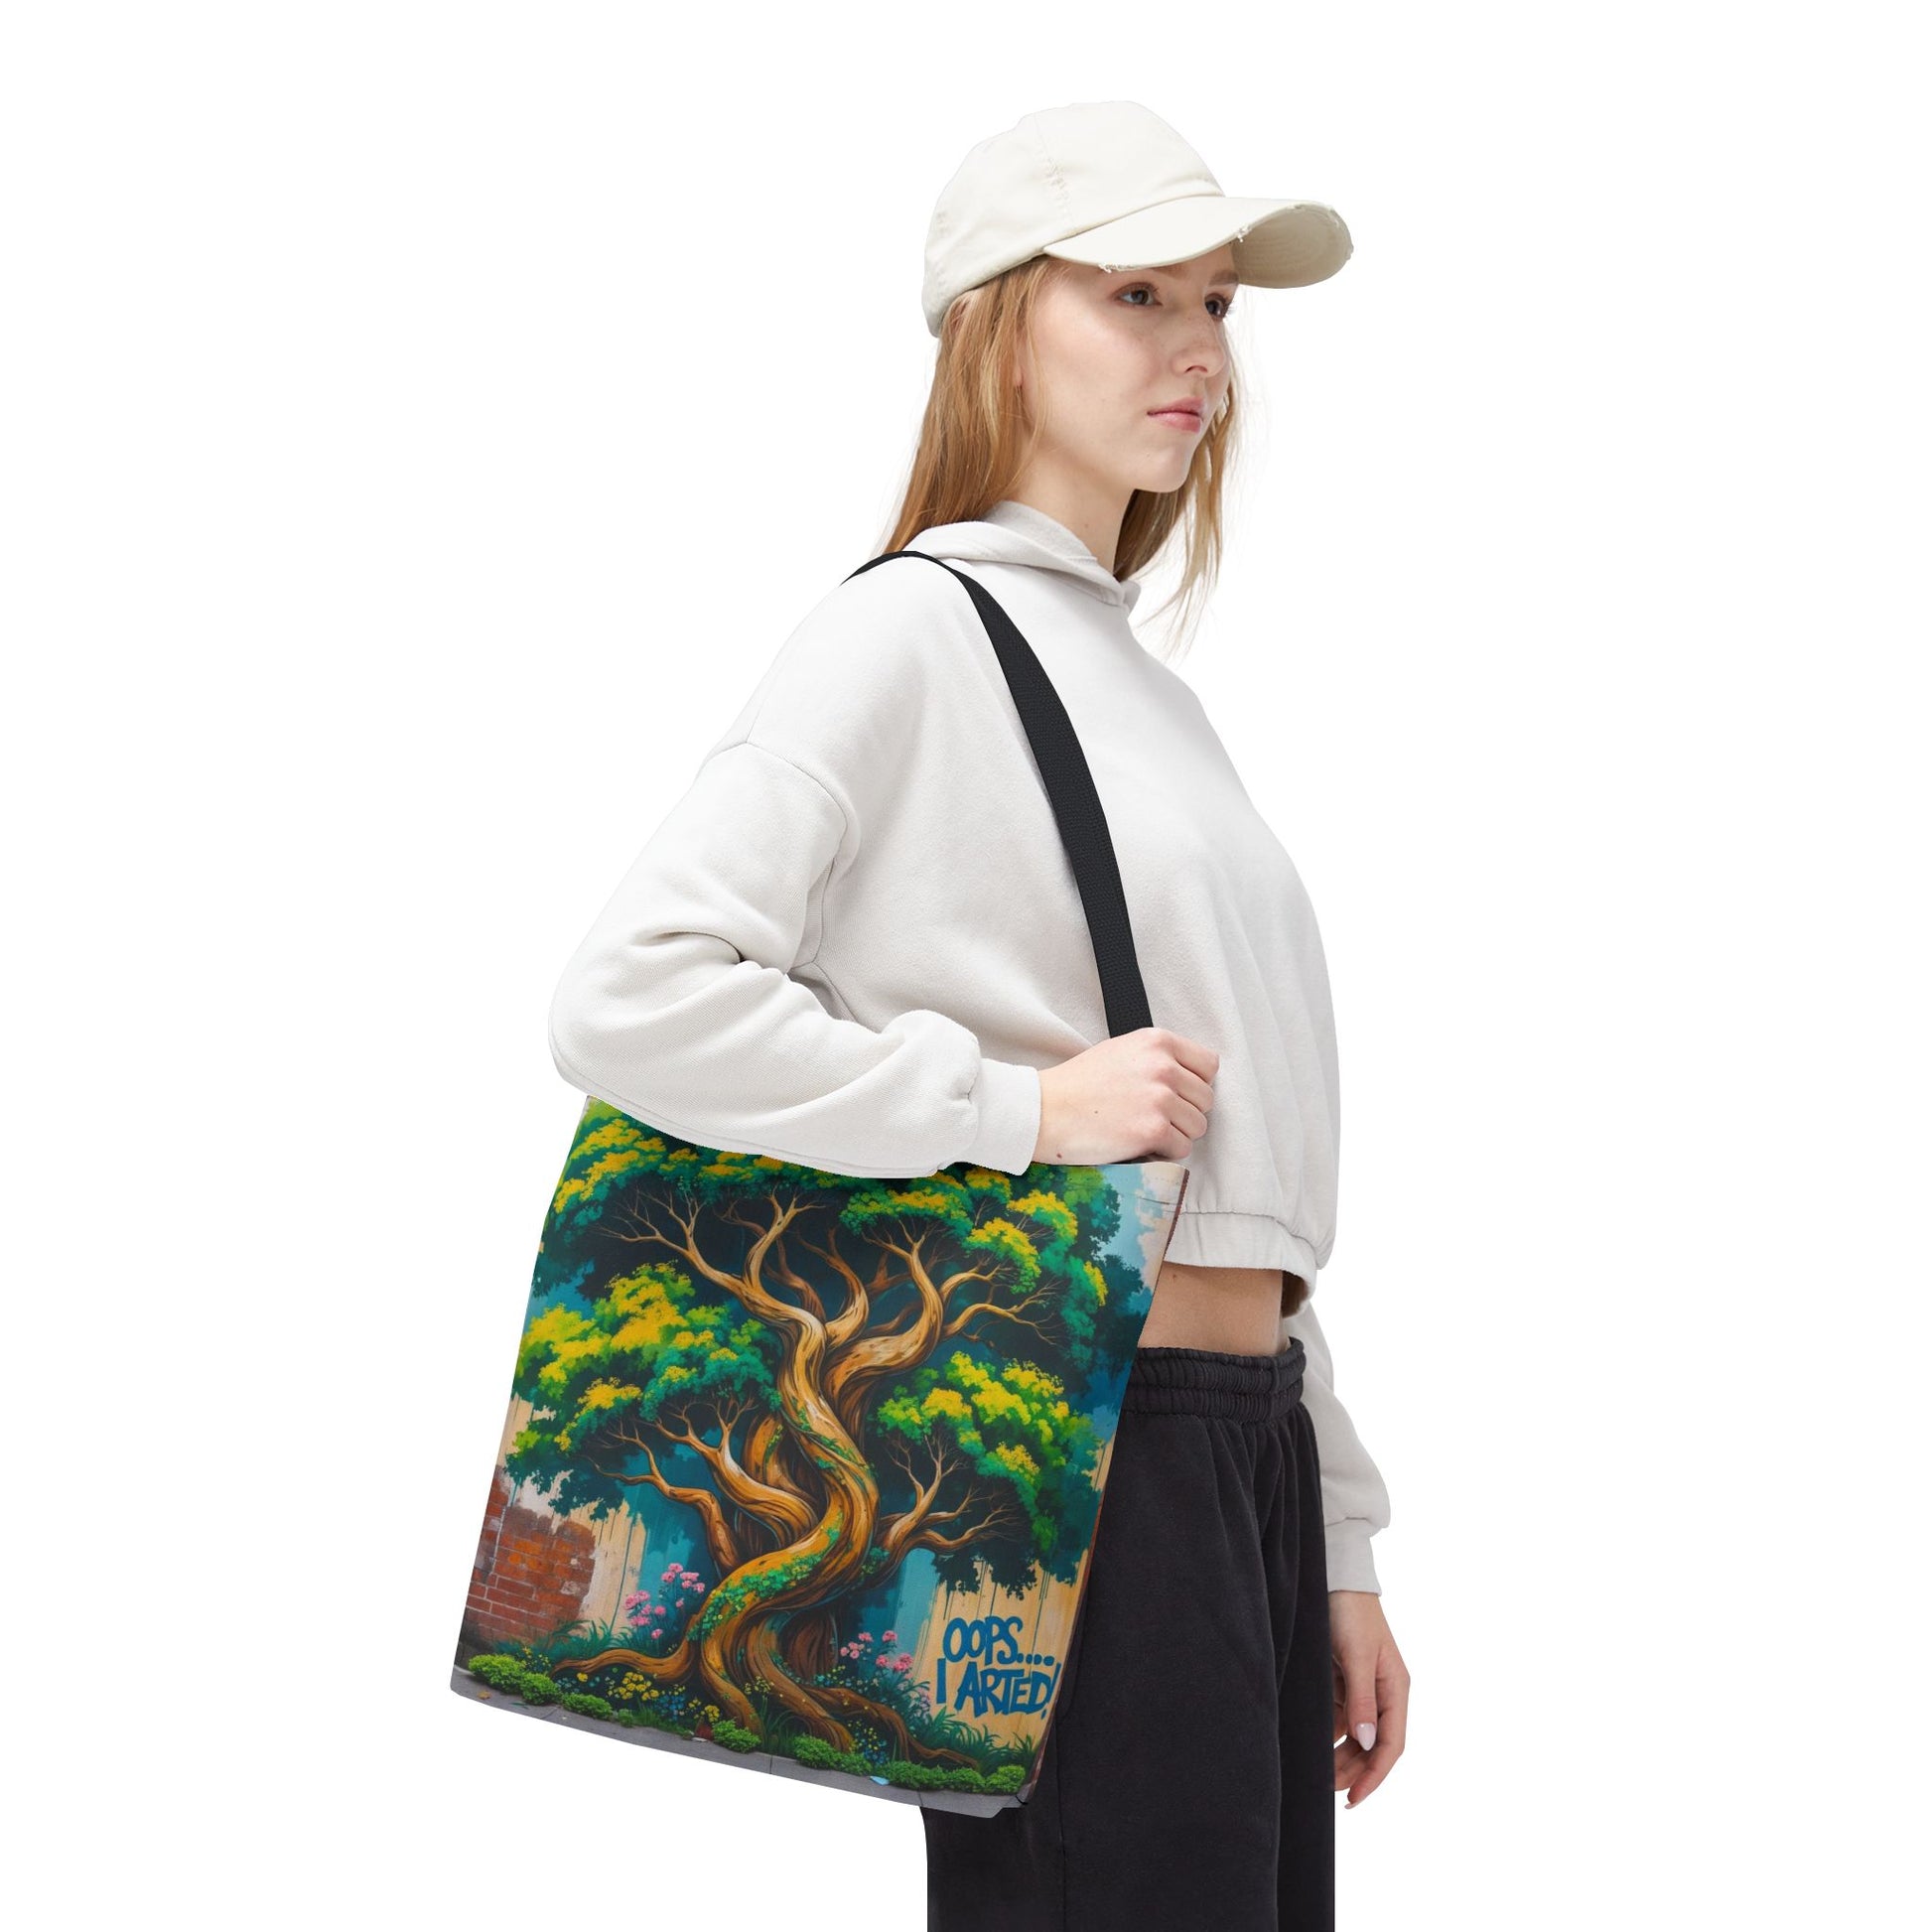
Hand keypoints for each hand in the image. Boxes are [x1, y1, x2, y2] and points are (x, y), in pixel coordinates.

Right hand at [1032, 1027, 1217, 1164]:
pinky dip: (1164, 1152)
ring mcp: (1160, 1099)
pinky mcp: (1153, 1130)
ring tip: (1143, 1130)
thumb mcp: (1121, 1051)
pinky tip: (1138, 1143)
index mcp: (1157, 1041)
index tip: (1176, 1094)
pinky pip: (1182, 1148)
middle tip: (1153, 1117)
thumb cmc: (1077, 1084)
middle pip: (1206, 1099)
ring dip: (1176, 1134)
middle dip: (1185, 1112)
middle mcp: (1163, 1066)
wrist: (1045, 1110)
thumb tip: (1190, 1079)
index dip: (1195, 1084)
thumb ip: (1157, 1058)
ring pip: (1198, 1126)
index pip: (1209, 1064)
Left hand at [1330, 1589, 1407, 1806]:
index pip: (1391, 1743)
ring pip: (1354, 1735)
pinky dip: (1327, 1733)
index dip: (1375, 1774)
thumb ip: (1362, 1699)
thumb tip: (1368, 1743)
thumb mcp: (1358, 1655)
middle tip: (1328, 1790)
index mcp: (1395, 1688)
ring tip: (1318, 1774)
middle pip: (1372, 1745)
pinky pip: (1337, 1716)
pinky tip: (1312, 1744)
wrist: (1334, 1578)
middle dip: (1354, 1769)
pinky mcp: (1342, 1680)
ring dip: (1340, 1755)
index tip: (1354, 1798)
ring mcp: (1362, 1688)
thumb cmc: (1351, 1613)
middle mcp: (1382, 1692)